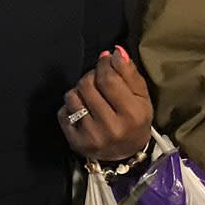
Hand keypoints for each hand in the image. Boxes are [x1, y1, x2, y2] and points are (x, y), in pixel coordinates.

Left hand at [61, 46, 154, 162]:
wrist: (126, 153)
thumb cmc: (135, 119)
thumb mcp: (141, 96)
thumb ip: (129, 72)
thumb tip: (115, 51)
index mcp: (131, 114)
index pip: (108, 79)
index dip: (104, 63)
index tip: (105, 59)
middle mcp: (111, 127)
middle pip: (87, 85)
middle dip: (91, 75)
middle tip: (98, 79)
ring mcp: (91, 137)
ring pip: (72, 96)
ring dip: (79, 90)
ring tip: (90, 96)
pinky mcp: (75, 142)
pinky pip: (63, 112)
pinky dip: (70, 107)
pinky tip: (83, 110)